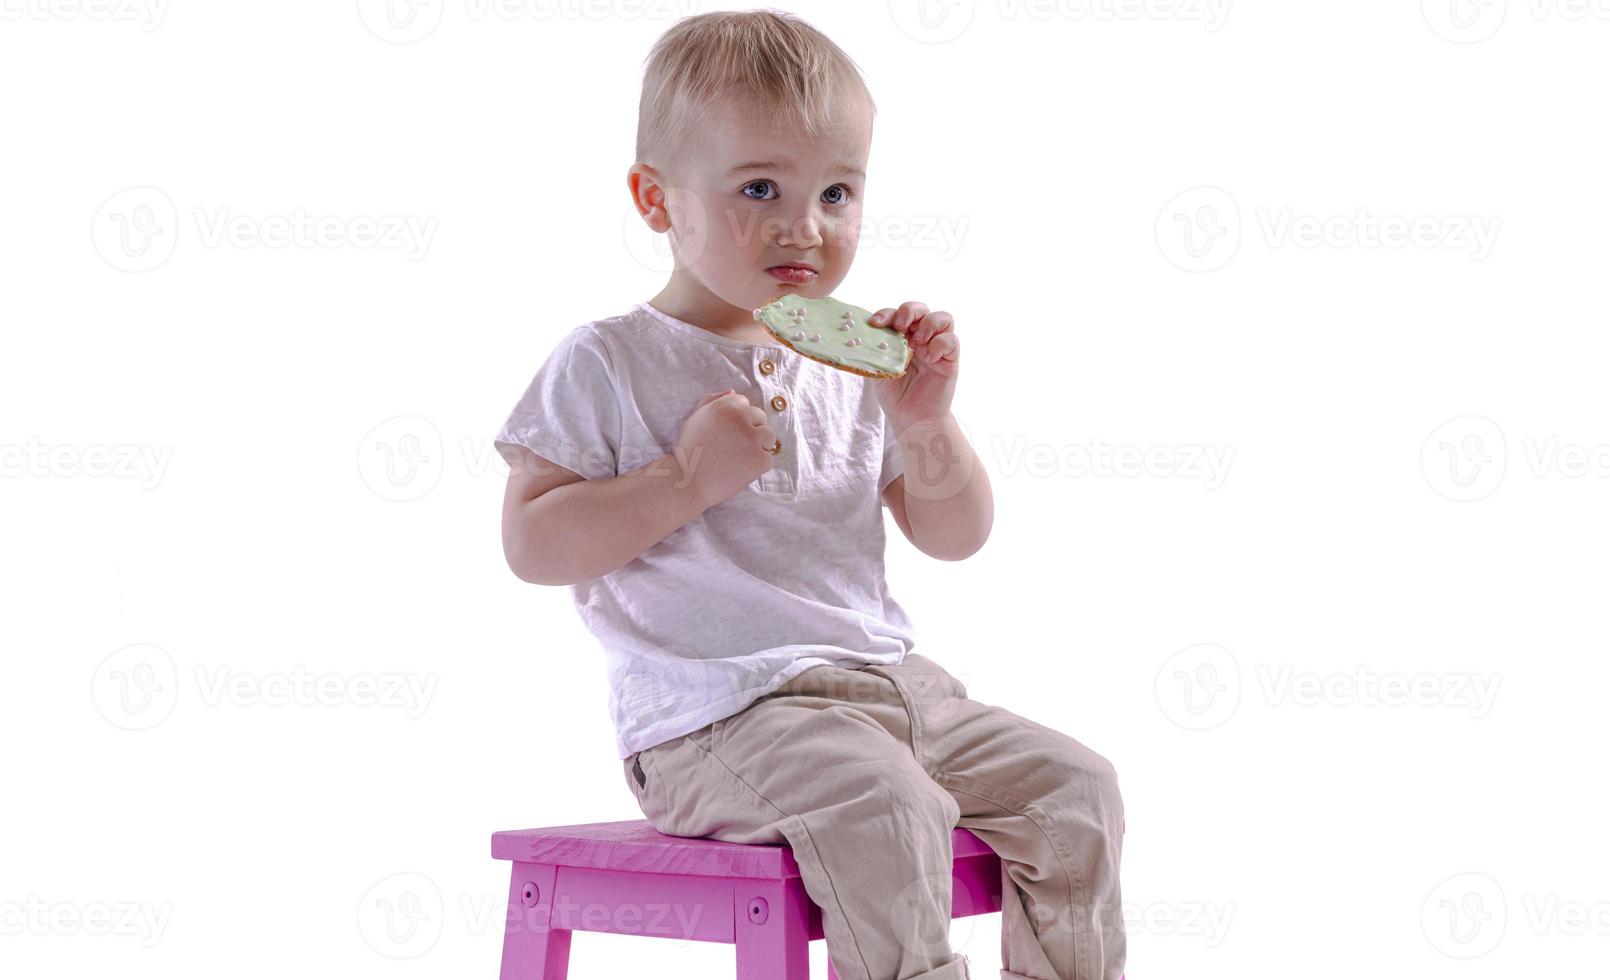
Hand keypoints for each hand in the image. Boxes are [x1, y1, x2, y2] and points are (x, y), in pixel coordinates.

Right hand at [672, 389, 777, 508]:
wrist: (687, 482)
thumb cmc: (689, 450)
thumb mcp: (695, 418)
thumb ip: (712, 400)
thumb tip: (733, 391)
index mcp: (726, 405)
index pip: (745, 403)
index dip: (736, 420)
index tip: (724, 433)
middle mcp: (740, 418)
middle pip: (760, 417)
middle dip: (750, 430)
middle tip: (731, 448)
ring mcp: (752, 439)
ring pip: (769, 436)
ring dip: (758, 446)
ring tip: (738, 458)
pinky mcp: (759, 460)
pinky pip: (768, 458)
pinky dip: (757, 466)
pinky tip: (739, 470)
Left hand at [867, 301, 958, 432]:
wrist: (912, 419)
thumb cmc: (895, 395)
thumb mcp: (877, 371)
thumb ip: (872, 352)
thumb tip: (859, 336)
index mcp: (901, 338)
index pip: (896, 315)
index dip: (886, 314)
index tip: (875, 323)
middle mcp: (920, 338)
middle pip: (921, 309)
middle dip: (910, 311)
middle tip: (901, 325)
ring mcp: (936, 347)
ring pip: (943, 318)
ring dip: (929, 323)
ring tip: (918, 340)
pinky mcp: (950, 358)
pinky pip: (952, 339)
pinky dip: (940, 344)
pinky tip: (930, 358)